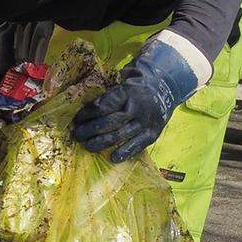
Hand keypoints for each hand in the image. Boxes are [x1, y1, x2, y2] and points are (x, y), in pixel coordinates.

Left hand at [72, 33, 209, 161]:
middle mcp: (136, 108)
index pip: (104, 105)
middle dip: (90, 130)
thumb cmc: (135, 87)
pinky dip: (125, 152)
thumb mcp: (122, 83)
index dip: (88, 113)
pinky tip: (113, 158)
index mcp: (127, 92)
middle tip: (77, 134)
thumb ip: (108, 95)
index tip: (77, 119)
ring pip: (120, 135)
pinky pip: (137, 145)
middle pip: (109, 122)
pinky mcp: (152, 134)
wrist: (164, 88)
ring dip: (101, 142)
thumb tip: (84, 106)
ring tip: (87, 145)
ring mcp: (145, 122)